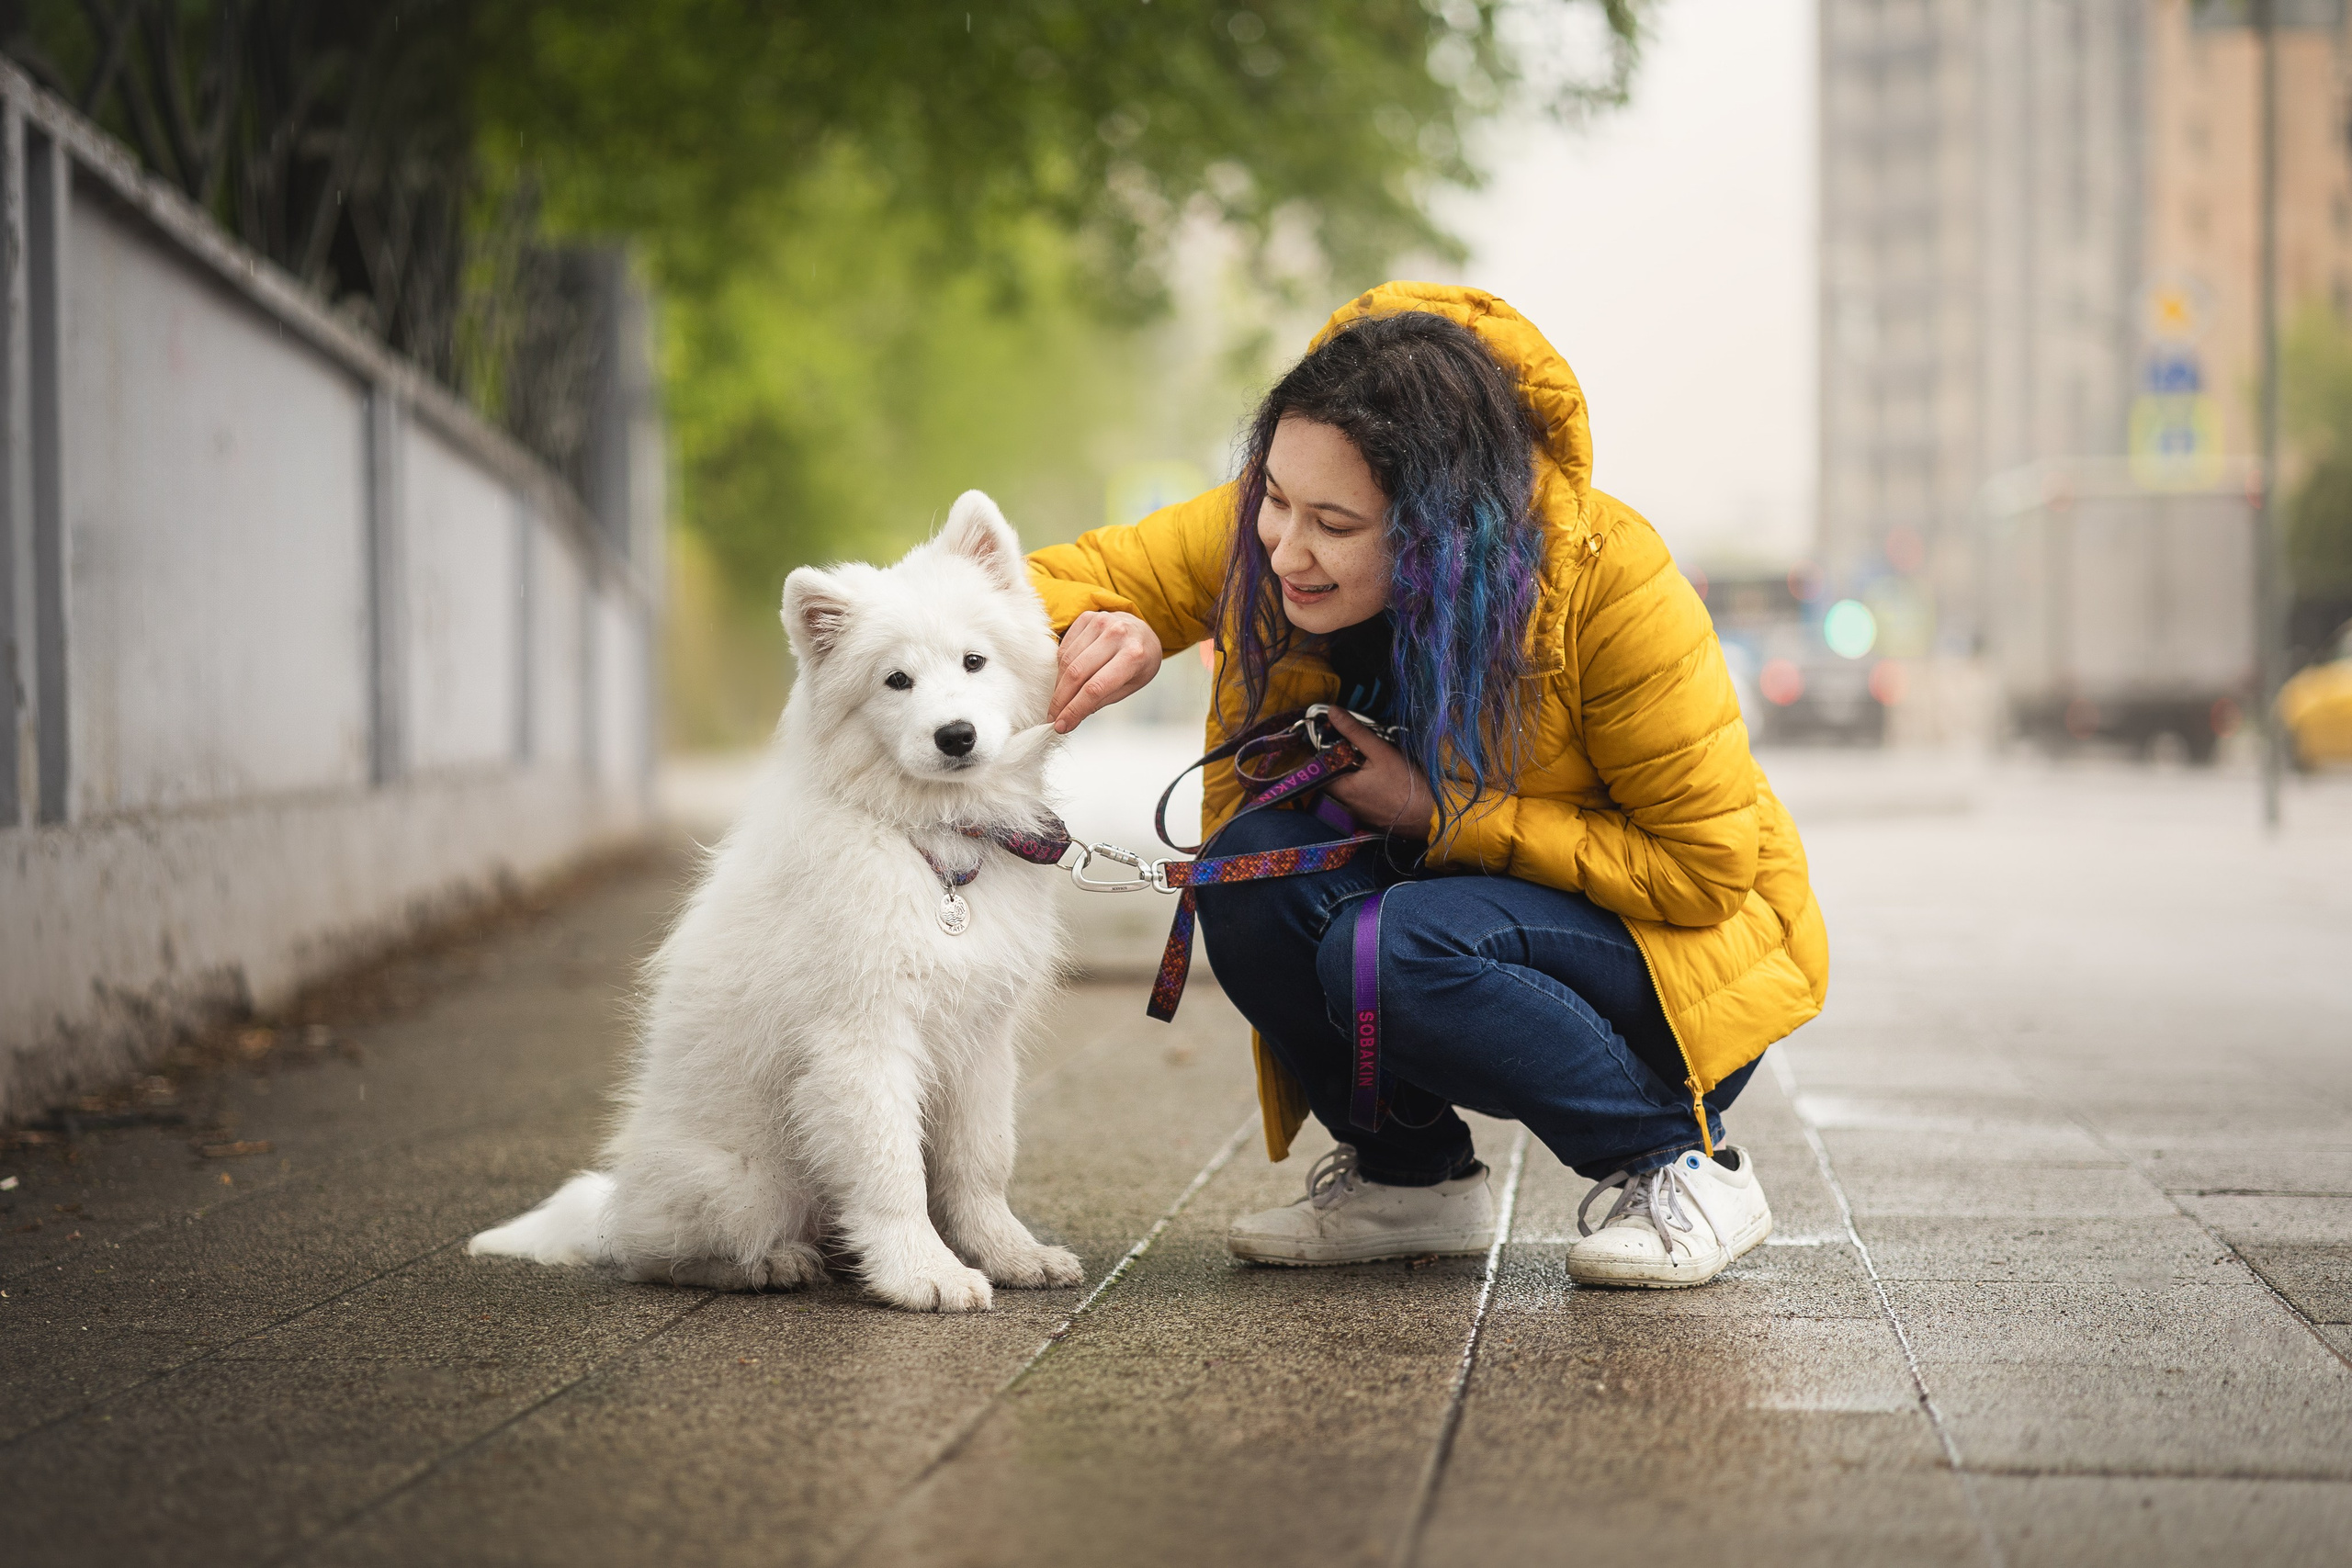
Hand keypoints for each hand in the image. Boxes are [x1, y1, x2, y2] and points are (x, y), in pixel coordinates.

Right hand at [1049, 610, 1161, 731]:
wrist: (1142, 628)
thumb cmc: (1140, 660)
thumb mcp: (1131, 684)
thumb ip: (1102, 699)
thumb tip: (1072, 717)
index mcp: (1133, 655)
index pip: (1096, 688)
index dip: (1075, 709)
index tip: (1062, 726)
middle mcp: (1116, 634)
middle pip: (1077, 674)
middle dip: (1061, 700)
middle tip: (1053, 718)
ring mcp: (1100, 622)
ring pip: (1067, 660)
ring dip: (1059, 686)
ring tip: (1059, 702)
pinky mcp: (1087, 616)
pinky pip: (1065, 647)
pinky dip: (1061, 667)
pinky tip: (1065, 680)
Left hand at [1321, 707, 1436, 834]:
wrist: (1430, 815)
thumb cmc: (1406, 784)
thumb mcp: (1380, 751)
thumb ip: (1354, 732)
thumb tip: (1333, 713)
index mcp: (1342, 789)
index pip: (1318, 769)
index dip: (1324, 752)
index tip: (1335, 740)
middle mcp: (1345, 806)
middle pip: (1333, 778)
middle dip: (1341, 762)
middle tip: (1357, 749)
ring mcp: (1359, 814)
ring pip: (1347, 789)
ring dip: (1354, 775)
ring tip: (1371, 764)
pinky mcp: (1371, 819)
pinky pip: (1361, 800)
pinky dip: (1366, 788)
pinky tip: (1381, 781)